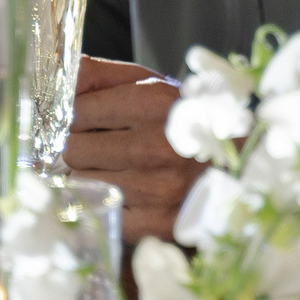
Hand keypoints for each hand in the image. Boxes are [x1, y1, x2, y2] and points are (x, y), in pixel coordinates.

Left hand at [63, 55, 202, 244]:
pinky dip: (106, 203)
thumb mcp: (151, 85)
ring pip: (83, 183)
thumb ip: (100, 76)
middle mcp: (155, 146)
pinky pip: (102, 212)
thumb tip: (55, 78)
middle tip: (98, 147)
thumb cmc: (188, 120)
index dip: (73, 117)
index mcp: (154, 102)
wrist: (243, 165)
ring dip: (91, 177)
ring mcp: (156, 189)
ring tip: (115, 169)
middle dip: (80, 147)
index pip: (76, 111)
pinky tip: (124, 193)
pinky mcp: (156, 224)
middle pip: (73, 150)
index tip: (82, 122)